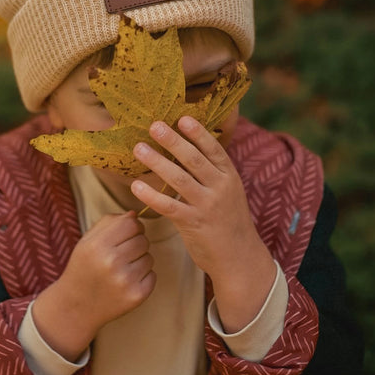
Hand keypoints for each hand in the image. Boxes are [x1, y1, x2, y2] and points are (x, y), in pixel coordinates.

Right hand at [32, 212, 154, 359]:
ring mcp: (125, 281)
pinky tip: (127, 281)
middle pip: (143, 240)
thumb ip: (110, 222)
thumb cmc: (83, 268)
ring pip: (149, 257)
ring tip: (123, 268)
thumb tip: (135, 214)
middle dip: (136, 243)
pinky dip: (143, 276)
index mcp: (98, 245)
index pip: (132, 223)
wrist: (76, 307)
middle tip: (123, 253)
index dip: (132, 226)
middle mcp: (111, 262)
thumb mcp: (87, 240)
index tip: (127, 233)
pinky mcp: (136, 296)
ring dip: (140, 260)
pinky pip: (152, 274)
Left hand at [131, 115, 274, 331]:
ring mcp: (207, 206)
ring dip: (157, 162)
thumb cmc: (229, 219)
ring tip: (139, 148)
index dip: (198, 133)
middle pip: (194, 160)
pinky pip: (169, 206)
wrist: (239, 257)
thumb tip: (187, 147)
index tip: (182, 117)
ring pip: (179, 179)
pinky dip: (151, 195)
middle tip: (155, 125)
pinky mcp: (193, 224)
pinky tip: (136, 185)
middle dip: (173, 141)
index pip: (213, 149)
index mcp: (228, 176)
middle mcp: (220, 188)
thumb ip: (212, 171)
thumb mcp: (229, 190)